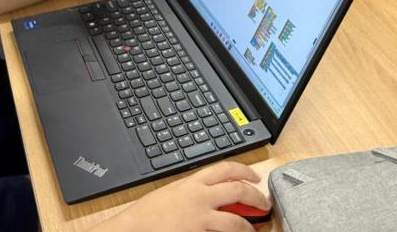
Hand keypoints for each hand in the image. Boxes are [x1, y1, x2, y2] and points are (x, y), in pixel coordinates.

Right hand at [108, 162, 270, 231]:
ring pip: (235, 221)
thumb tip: (211, 193)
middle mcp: (199, 198)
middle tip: (264, 204)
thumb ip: (193, 190)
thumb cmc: (148, 213)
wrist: (132, 228)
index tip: (255, 176)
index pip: (226, 169)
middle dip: (256, 197)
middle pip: (238, 191)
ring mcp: (200, 219)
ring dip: (248, 227)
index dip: (245, 171)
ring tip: (253, 230)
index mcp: (192, 183)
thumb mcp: (172, 192)